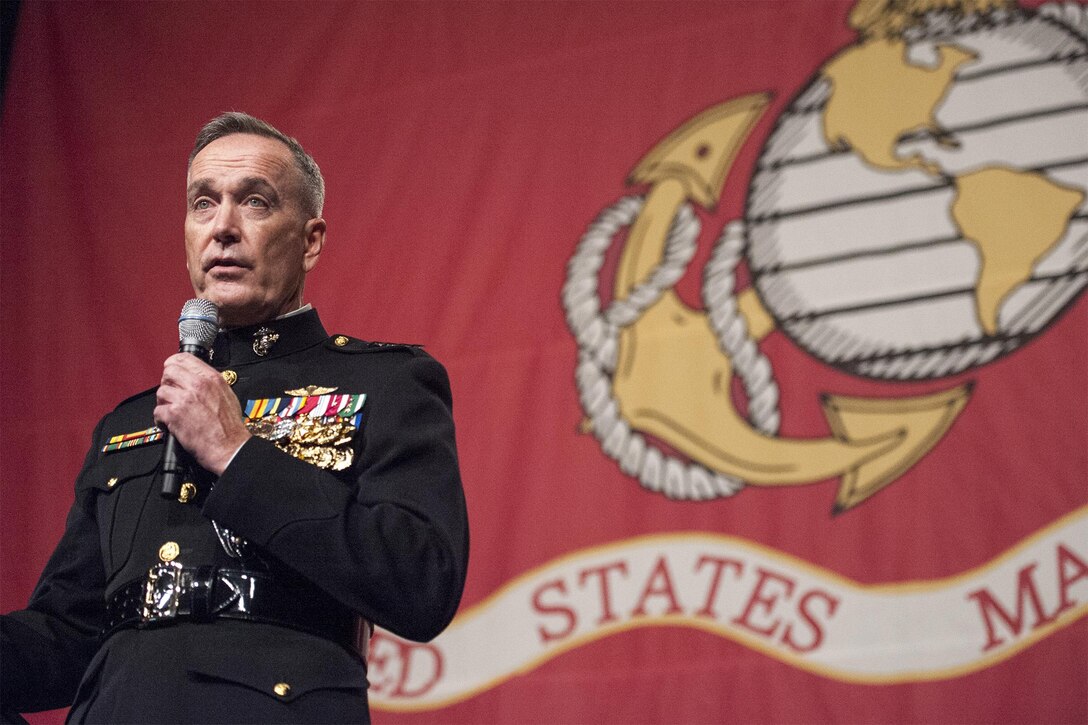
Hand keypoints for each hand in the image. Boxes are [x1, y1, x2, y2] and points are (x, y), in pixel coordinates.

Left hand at [155, 353, 250, 475]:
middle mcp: (198, 385)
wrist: (230, 447)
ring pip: (161, 391)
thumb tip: (198, 380)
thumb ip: (211, 384)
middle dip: (167, 383)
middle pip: (168, 372)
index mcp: (212, 378)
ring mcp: (185, 399)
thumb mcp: (228, 395)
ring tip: (171, 412)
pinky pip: (157, 411)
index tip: (171, 372)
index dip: (173, 365)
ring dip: (163, 403)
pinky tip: (169, 424)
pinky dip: (160, 419)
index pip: (183, 358)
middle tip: (171, 394)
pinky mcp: (175, 414)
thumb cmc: (230, 428)